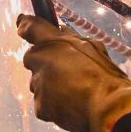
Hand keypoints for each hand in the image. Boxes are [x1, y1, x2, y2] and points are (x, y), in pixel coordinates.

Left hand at [18, 15, 130, 131]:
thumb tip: (63, 32)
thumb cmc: (104, 76)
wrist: (108, 107)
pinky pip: (43, 103)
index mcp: (54, 42)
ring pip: (38, 83)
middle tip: (65, 71)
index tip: (22, 24)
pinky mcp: (40, 107)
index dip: (26, 25)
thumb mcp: (93, 48)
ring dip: (50, 85)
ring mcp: (38, 85)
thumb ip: (73, 39)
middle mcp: (40, 60)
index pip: (31, 28)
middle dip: (45, 63)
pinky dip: (52, 105)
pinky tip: (69, 105)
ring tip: (72, 91)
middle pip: (33, 59)